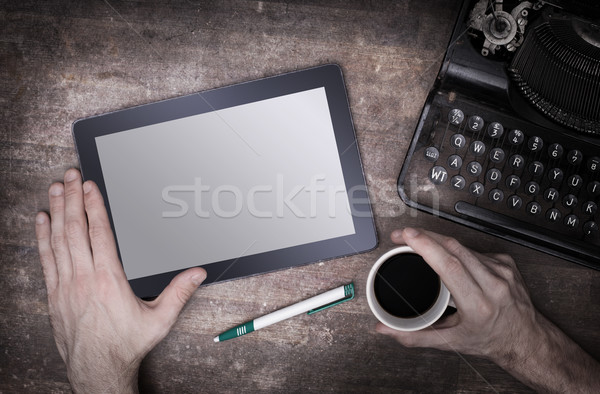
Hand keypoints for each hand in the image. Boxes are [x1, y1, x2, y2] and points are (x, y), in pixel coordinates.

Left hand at [35, 169, 206, 392]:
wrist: (97, 370)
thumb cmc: (125, 345)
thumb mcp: (159, 320)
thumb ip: (179, 292)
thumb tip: (197, 272)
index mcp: (109, 280)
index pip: (99, 233)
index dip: (94, 206)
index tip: (90, 186)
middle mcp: (84, 279)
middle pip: (75, 229)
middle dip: (73, 198)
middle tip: (70, 176)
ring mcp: (65, 286)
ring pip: (58, 240)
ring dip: (57, 211)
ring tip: (56, 189)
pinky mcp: (54, 295)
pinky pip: (46, 259)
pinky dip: (43, 237)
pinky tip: (42, 220)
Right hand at [376, 228, 599, 391]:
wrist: (525, 338)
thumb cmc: (490, 339)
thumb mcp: (450, 342)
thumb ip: (413, 336)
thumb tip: (384, 329)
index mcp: (478, 304)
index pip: (450, 265)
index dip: (426, 246)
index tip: (407, 236)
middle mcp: (493, 284)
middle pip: (453, 248)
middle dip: (423, 236)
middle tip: (402, 235)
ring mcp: (501, 270)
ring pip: (462, 245)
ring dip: (436, 240)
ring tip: (417, 242)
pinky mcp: (505, 262)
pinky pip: (473, 249)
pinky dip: (456, 250)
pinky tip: (448, 257)